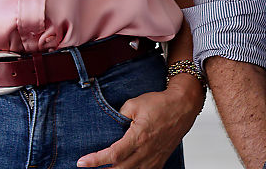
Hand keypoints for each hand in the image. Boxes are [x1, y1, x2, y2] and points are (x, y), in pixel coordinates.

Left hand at [76, 76, 203, 167]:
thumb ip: (119, 114)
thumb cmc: (161, 104)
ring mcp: (154, 158)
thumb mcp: (135, 103)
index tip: (82, 162)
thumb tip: (111, 124)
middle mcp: (146, 151)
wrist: (183, 106)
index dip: (96, 160)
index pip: (113, 154)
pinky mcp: (159, 161)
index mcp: (139, 136)